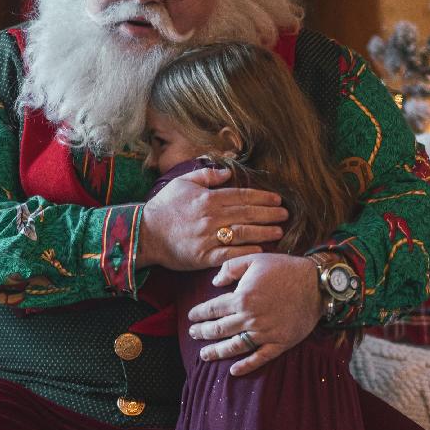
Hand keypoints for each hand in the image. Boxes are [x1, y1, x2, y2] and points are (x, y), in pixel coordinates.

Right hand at [137, 165, 286, 271]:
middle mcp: (211, 217)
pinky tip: (261, 250)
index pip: (242, 196)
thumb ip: (206, 176)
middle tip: (285, 214)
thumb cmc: (163, 208)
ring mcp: (208, 238)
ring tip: (279, 231)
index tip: (277, 199)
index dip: (263, 197)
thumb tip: (227, 172)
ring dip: (264, 232)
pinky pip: (230, 254)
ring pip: (243, 233)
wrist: (144, 234)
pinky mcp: (204, 257)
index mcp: (208, 198)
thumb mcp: (182, 183)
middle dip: (270, 213)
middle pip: (248, 213)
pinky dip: (247, 252)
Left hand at [187, 252, 321, 374]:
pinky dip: (246, 366)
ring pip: (235, 346)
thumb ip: (230, 268)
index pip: (213, 309)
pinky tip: (233, 371)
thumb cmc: (285, 268)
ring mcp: (265, 333)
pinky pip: (259, 358)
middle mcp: (250, 318)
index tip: (191, 317)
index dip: (199, 314)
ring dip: (217, 352)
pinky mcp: (279, 343)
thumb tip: (214, 283)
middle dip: (203, 332)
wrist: (317, 284)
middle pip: (219, 329)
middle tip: (193, 334)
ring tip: (204, 355)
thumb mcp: (255, 259)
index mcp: (242, 298)